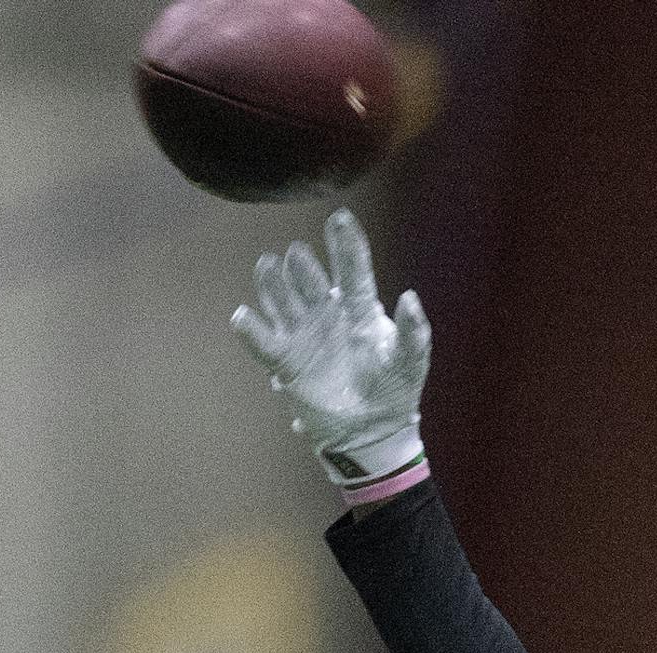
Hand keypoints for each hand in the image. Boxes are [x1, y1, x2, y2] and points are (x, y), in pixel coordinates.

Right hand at [232, 208, 432, 499]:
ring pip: (283, 300)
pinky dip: (252, 330)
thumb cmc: (395, 391)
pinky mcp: (285, 361)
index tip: (340, 217)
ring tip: (268, 266)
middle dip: (304, 267)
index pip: (353, 270)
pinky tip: (243, 316)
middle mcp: (327, 313)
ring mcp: (303, 334)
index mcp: (360, 308)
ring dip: (274, 285)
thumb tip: (410, 297)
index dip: (346, 244)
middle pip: (311, 282)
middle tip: (299, 255)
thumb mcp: (410, 361)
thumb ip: (413, 331)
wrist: (372, 431)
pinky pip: (264, 341)